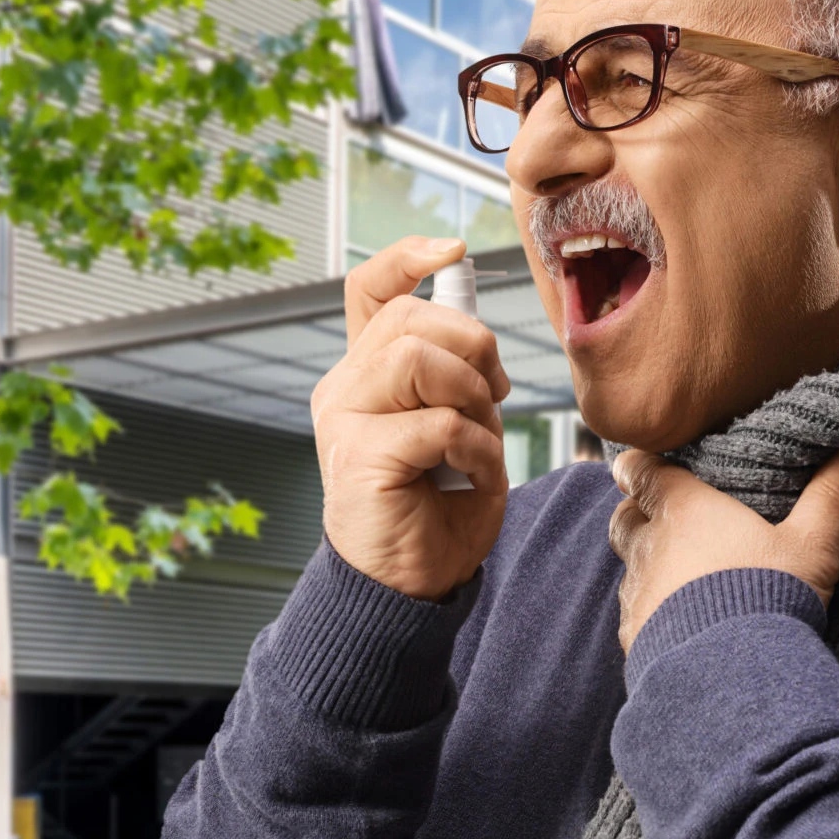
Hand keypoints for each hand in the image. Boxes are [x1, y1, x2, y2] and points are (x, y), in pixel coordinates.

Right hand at [311, 236, 510, 599]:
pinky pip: (436, 424)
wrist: (408, 588)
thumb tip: (479, 333)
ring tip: (480, 437)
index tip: (454, 250)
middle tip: (495, 396)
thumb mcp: (458, 428)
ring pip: (416, 358)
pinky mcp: (358, 458)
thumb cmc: (437, 511)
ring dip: (472, 395)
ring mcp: (343, 421)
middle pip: (411, 317)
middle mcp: (343, 388)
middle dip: (474, 346)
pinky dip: (476, 448)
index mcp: (365, 374)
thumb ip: (460, 379)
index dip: (409, 257)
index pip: (369, 290)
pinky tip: (474, 475)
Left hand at [609, 445, 838, 652]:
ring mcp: (638, 596)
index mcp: (684, 510)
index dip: (638, 467)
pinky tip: (677, 626)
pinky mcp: (635, 639)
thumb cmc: (769, 597)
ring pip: (629, 569)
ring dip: (647, 567)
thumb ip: (834, 496)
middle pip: (625, 519)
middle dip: (637, 515)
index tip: (637, 466)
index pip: (641, 472)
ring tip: (678, 577)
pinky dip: (650, 615)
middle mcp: (650, 548)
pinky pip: (634, 617)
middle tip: (659, 518)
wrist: (733, 677)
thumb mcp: (812, 545)